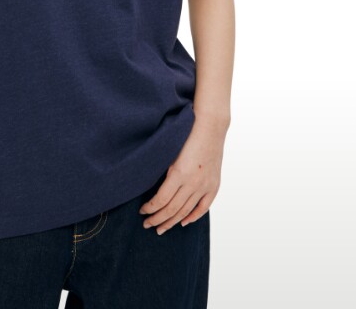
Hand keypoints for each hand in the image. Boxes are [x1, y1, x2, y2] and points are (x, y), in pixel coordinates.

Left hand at [138, 118, 225, 233]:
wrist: (210, 126)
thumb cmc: (186, 134)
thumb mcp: (169, 151)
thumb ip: (162, 171)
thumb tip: (149, 189)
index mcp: (179, 173)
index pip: (161, 200)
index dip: (150, 208)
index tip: (142, 211)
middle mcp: (193, 182)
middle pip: (172, 209)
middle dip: (158, 219)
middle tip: (147, 225)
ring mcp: (205, 185)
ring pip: (186, 211)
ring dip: (172, 222)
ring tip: (161, 228)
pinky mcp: (214, 185)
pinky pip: (203, 207)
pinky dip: (193, 217)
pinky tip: (183, 222)